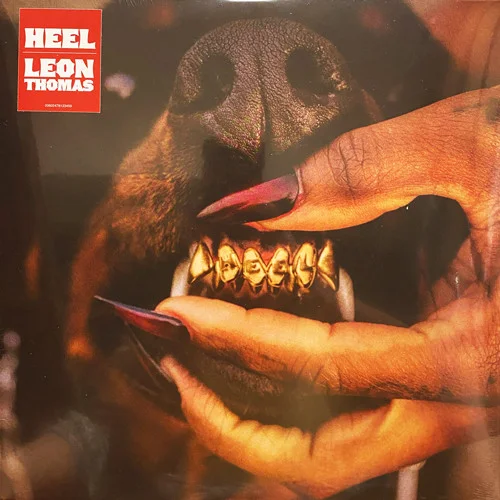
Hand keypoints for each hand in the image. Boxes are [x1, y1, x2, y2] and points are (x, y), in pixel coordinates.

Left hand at [156, 86, 499, 497]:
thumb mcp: (469, 148)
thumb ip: (359, 173)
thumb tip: (256, 206)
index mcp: (477, 350)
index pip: (328, 363)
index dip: (241, 339)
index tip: (179, 312)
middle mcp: (461, 395)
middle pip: (326, 459)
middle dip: (236, 425)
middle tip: (174, 376)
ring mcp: (448, 397)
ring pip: (338, 451)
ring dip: (257, 425)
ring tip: (194, 378)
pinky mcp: (436, 376)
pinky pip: (351, 413)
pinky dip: (292, 399)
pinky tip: (254, 360)